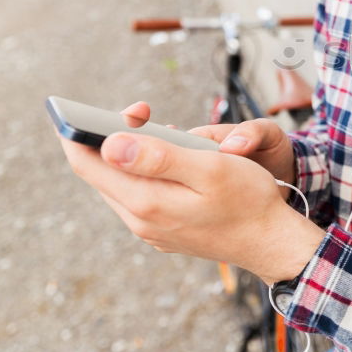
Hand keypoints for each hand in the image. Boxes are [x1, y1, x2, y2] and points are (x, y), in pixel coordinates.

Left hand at [56, 109, 323, 284]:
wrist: (273, 243)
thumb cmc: (249, 200)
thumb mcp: (209, 168)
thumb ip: (158, 157)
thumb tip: (108, 144)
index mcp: (145, 202)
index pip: (86, 164)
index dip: (78, 131)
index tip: (85, 109)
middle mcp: (139, 221)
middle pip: (100, 174)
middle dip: (109, 137)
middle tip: (141, 111)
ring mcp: (151, 230)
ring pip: (120, 185)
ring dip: (129, 155)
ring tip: (157, 130)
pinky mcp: (164, 232)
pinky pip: (139, 197)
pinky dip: (144, 173)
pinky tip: (170, 161)